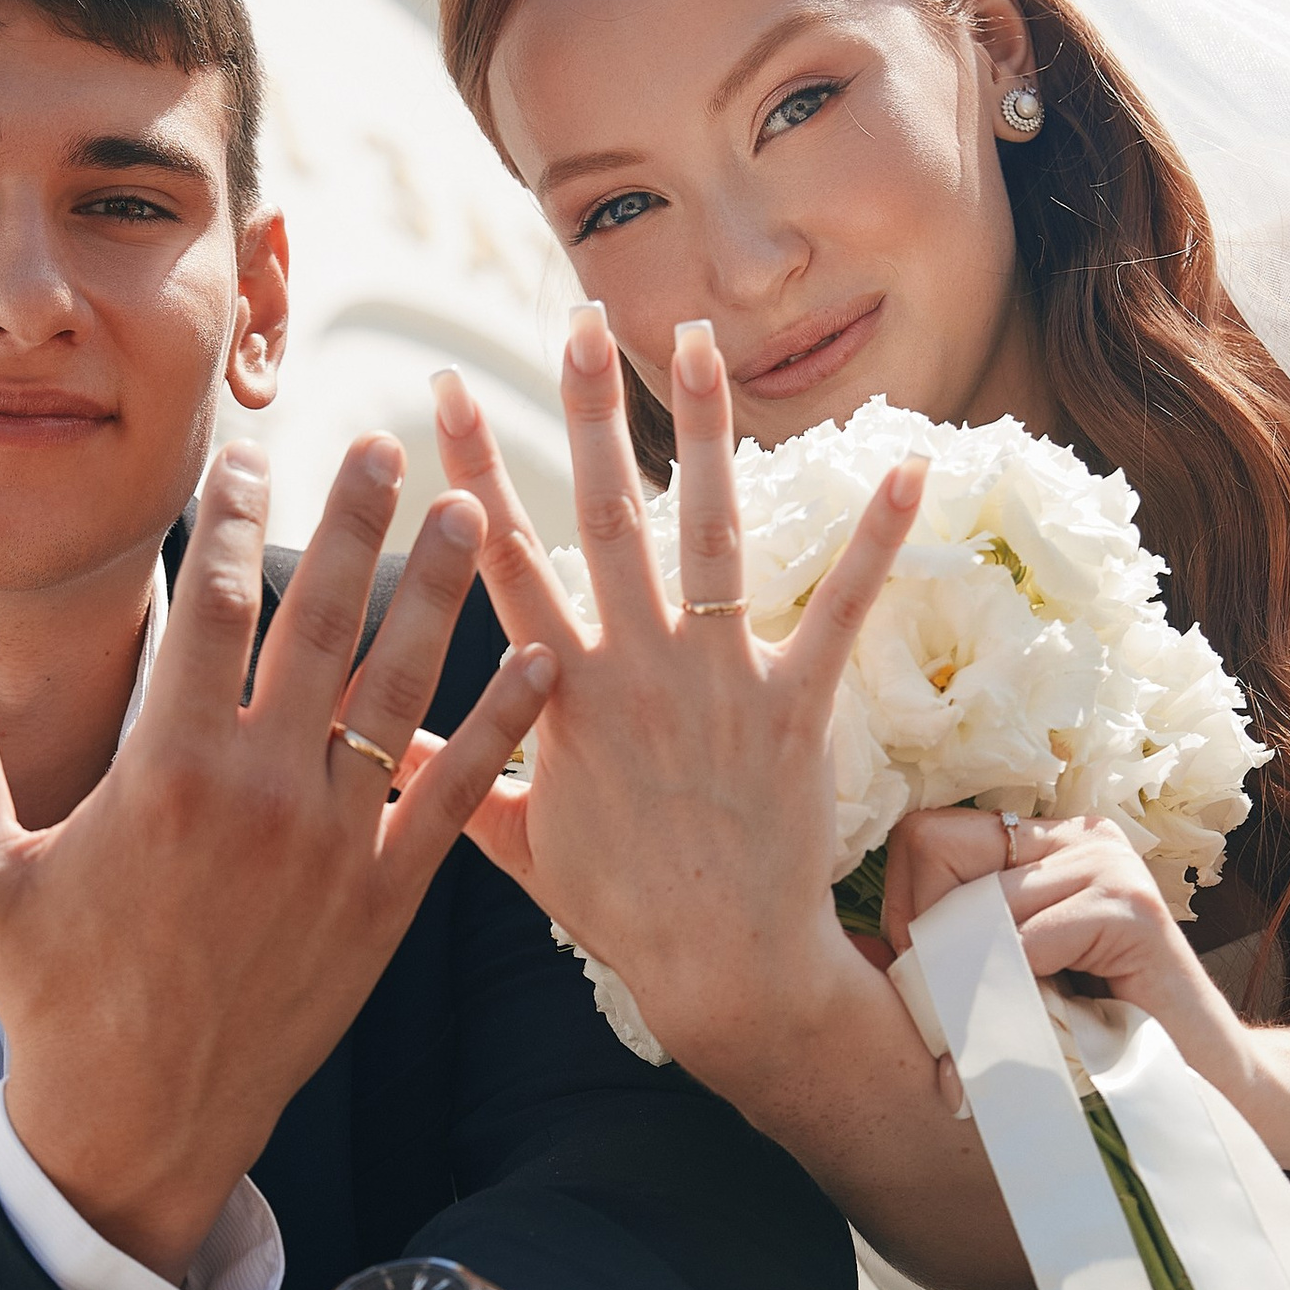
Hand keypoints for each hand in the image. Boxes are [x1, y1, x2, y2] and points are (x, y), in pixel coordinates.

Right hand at [0, 435, 553, 1279]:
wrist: (139, 1120)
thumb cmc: (53, 996)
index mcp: (163, 770)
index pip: (206, 609)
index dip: (230, 519)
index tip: (250, 452)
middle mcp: (258, 793)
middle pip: (320, 625)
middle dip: (355, 524)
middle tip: (387, 447)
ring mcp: (332, 846)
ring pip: (399, 692)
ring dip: (438, 596)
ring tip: (468, 514)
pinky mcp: (385, 903)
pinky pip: (455, 798)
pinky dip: (500, 730)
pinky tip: (538, 666)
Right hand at [434, 307, 924, 1103]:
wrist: (721, 968)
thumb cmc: (619, 912)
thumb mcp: (516, 846)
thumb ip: (453, 780)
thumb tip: (381, 749)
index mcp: (561, 693)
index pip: (501, 561)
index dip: (470, 472)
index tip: (443, 393)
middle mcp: (636, 668)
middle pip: (604, 515)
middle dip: (588, 411)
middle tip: (578, 322)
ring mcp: (719, 680)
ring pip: (711, 531)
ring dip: (708, 429)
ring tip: (701, 341)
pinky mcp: (796, 706)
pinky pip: (843, 608)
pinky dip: (878, 538)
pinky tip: (908, 464)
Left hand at [879, 810, 1254, 1098]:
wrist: (1191, 1093)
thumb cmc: (1085, 1045)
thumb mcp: (1002, 986)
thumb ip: (942, 953)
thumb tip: (851, 949)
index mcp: (1036, 845)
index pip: (921, 836)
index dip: (910, 913)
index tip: (940, 979)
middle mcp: (1072, 837)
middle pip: (933, 854)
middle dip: (933, 946)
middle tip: (973, 1011)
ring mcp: (1106, 862)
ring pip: (977, 905)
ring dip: (978, 983)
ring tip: (1019, 1023)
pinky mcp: (1132, 907)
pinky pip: (1027, 939)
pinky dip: (1022, 995)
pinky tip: (1056, 1024)